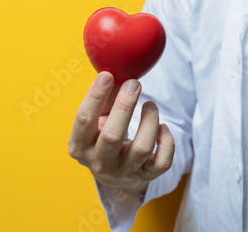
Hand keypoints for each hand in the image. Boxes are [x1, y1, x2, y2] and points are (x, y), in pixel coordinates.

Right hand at [68, 71, 174, 195]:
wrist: (113, 174)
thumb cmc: (102, 137)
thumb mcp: (96, 120)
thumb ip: (104, 99)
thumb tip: (115, 71)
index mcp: (80, 146)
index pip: (83, 119)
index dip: (95, 95)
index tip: (107, 75)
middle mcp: (99, 162)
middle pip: (112, 136)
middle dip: (125, 106)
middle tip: (134, 84)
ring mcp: (123, 172)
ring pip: (141, 148)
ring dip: (149, 121)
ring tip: (151, 105)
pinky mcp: (145, 177)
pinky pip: (162, 162)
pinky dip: (167, 143)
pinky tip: (162, 128)